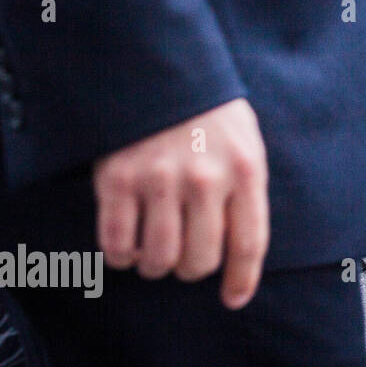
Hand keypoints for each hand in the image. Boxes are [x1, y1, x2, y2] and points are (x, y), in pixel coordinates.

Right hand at [92, 98, 268, 309]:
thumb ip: (246, 191)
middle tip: (186, 257)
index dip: (241, 281)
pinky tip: (127, 248)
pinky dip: (121, 257)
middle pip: (200, 261)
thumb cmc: (209, 112)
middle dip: (192, 269)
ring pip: (158, 260)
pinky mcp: (118, 180)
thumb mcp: (246, 143)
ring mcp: (159, 180)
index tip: (233, 299)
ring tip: (156, 253)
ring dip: (156, 266)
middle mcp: (205, 179)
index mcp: (245, 171)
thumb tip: (240, 251)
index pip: (248, 244)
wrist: (160, 67)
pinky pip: (117, 244)